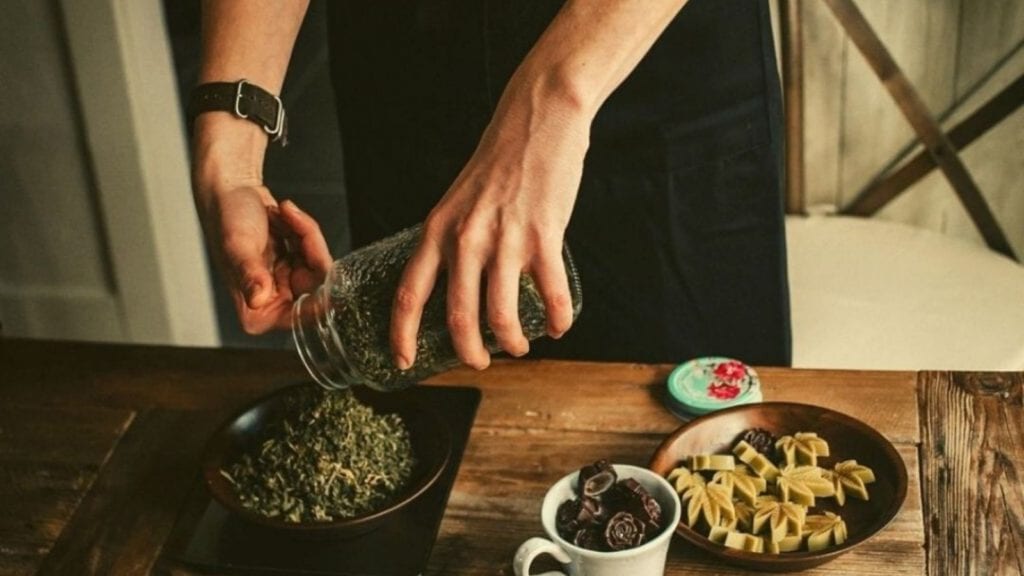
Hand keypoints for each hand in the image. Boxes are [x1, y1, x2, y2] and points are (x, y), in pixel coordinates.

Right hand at [200, 186, 331, 333]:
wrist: (230, 190)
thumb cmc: (226, 218)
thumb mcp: (238, 246)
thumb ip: (249, 274)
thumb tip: (257, 300)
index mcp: (256, 312)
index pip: (303, 315)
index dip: (323, 296)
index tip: (331, 273)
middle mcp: (272, 303)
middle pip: (318, 288)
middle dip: (313, 250)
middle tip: (296, 224)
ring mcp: (284, 284)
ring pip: (320, 266)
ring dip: (306, 234)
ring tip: (283, 214)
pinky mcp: (294, 267)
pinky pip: (316, 252)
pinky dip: (304, 229)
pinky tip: (283, 215)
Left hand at [389, 82, 589, 369]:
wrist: (538, 119)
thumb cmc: (498, 162)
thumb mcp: (458, 201)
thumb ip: (453, 240)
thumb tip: (457, 285)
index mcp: (437, 230)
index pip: (409, 294)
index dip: (401, 335)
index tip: (401, 361)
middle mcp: (465, 239)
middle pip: (458, 318)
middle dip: (469, 353)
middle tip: (479, 362)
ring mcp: (505, 239)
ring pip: (502, 315)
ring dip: (512, 342)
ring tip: (518, 346)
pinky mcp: (544, 236)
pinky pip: (550, 294)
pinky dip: (557, 320)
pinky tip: (559, 327)